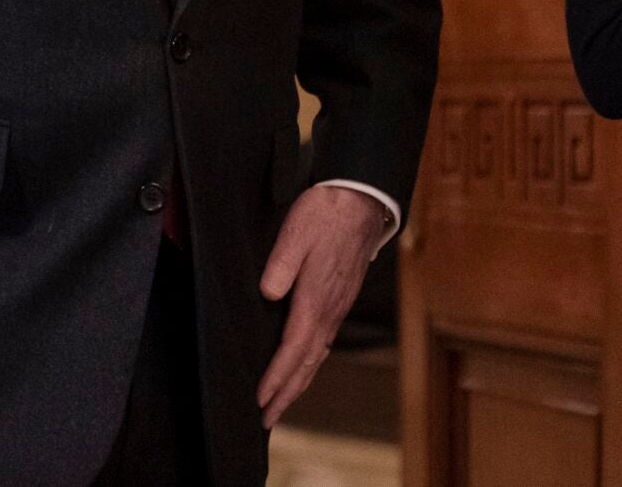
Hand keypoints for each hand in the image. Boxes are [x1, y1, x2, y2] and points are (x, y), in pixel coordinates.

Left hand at [255, 184, 387, 428]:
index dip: (276, 378)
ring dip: (297, 383)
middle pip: (306, 364)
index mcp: (316, 299)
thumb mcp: (295, 231)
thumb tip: (269, 294)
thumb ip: (281, 265)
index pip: (293, 350)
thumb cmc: (326, 213)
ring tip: (280, 403)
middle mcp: (329, 311)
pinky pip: (323, 342)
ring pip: (316, 356)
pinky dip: (309, 363)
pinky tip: (302, 366)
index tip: (260, 401)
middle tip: (265, 420)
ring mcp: (337, 307)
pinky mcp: (340, 299)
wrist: (361, 200)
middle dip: (285, 394)